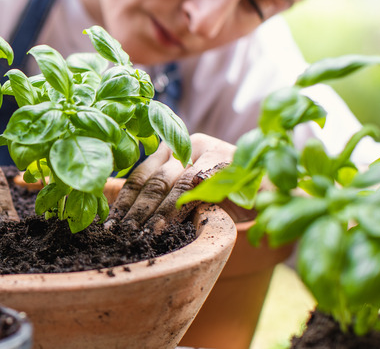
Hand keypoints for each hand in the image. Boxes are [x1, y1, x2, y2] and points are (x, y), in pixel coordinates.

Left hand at [104, 133, 235, 233]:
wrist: (268, 192)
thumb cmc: (224, 197)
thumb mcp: (188, 197)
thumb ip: (163, 200)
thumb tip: (127, 224)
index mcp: (169, 150)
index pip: (139, 176)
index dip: (124, 201)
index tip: (111, 224)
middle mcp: (183, 145)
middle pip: (153, 180)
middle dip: (136, 209)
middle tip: (123, 233)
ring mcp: (204, 149)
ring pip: (172, 182)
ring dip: (157, 212)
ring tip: (145, 234)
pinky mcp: (223, 159)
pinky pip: (197, 183)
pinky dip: (183, 205)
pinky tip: (171, 223)